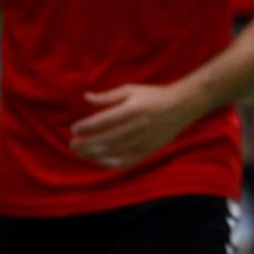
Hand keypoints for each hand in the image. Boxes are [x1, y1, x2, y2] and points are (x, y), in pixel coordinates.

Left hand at [68, 83, 204, 169]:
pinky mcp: (148, 150)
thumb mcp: (131, 90)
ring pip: (114, 153)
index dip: (86, 127)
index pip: (103, 121)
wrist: (181, 106)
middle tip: (72, 144)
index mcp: (132, 109)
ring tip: (81, 153)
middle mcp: (137, 127)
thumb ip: (108, 96)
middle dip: (86, 144)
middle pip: (105, 140)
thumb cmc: (153, 95)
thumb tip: (86, 97)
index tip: (74, 129)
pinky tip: (100, 161)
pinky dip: (111, 164)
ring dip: (94, 155)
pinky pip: (127, 162)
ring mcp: (143, 141)